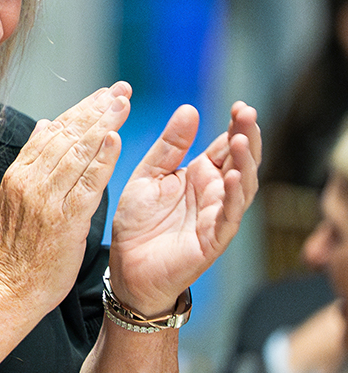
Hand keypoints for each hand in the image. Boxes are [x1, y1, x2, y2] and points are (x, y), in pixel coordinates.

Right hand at [0, 82, 131, 307]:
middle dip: (96, 109)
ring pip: (78, 153)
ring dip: (103, 124)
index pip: (52, 131)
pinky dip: (102, 159)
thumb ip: (32, 161)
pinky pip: (87, 183)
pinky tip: (116, 139)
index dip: (80, 110)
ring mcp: (47, 199)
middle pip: (67, 135)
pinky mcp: (65, 220)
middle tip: (120, 90)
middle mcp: (31, 180)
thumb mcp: (15, 198)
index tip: (102, 94)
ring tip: (122, 104)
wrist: (8, 287)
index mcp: (19, 173)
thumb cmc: (17, 248)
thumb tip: (44, 125)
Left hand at [110, 101, 260, 315]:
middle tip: (246, 113)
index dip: (235, 126)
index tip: (239, 106)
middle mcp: (213, 193)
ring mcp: (216, 216)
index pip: (225, 146)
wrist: (125, 266)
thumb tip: (189, 109)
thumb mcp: (148, 175)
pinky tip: (233, 177)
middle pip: (241, 162)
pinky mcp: (212, 239)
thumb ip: (169, 146)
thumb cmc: (137, 223)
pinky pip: (229, 216)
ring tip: (241, 139)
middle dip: (247, 137)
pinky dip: (234, 197)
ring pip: (243, 187)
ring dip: (245, 163)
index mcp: (199, 175)